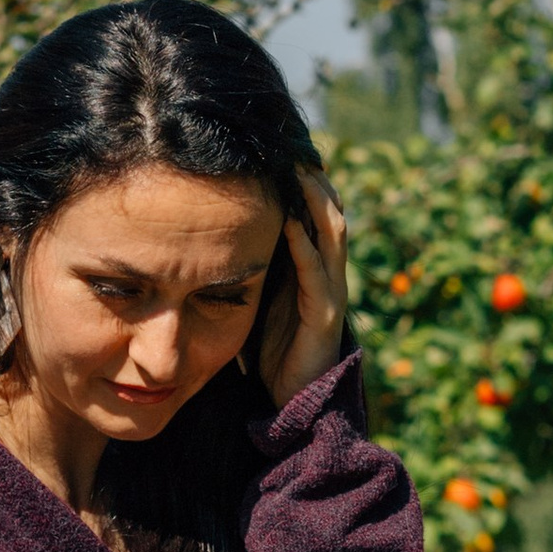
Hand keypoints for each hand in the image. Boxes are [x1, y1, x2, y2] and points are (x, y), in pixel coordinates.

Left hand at [259, 169, 349, 408]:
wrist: (292, 403)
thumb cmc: (272, 350)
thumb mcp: (261, 298)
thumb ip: (256, 267)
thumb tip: (220, 234)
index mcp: (312, 269)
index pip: (315, 215)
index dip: (305, 184)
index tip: (284, 151)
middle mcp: (326, 275)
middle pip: (329, 215)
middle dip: (314, 182)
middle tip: (295, 148)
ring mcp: (329, 293)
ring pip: (331, 235)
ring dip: (316, 201)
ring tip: (300, 171)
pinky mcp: (325, 316)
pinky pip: (316, 273)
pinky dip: (304, 244)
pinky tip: (289, 221)